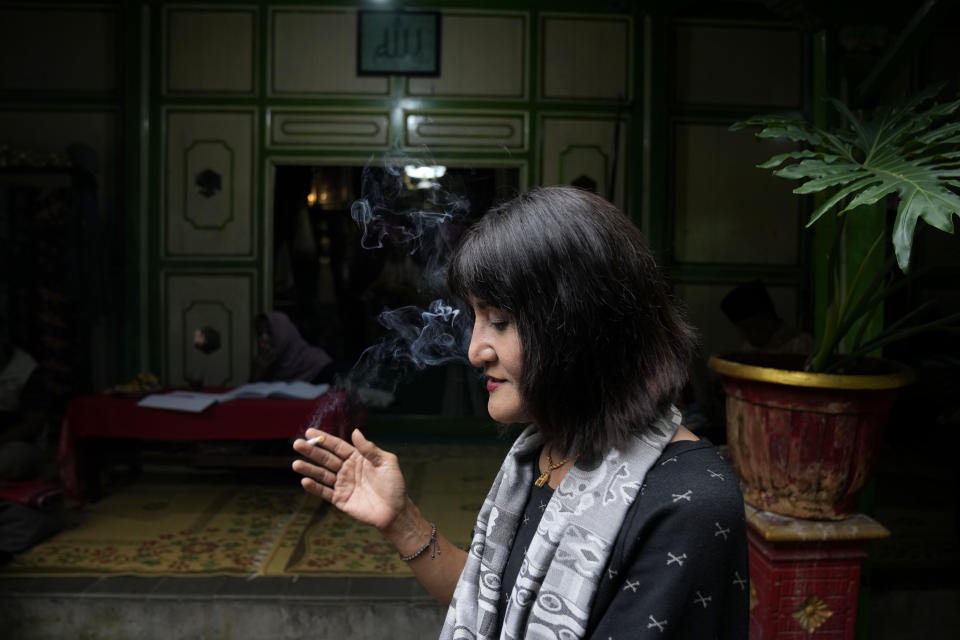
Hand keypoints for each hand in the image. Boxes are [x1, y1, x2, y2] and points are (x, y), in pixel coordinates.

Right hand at [292, 428, 407, 530]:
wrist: (395, 511)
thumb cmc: (394, 485)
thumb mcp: (386, 462)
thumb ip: (370, 449)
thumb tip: (356, 432)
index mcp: (358, 458)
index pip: (337, 446)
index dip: (324, 439)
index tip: (309, 431)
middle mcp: (347, 470)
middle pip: (326, 458)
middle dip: (312, 451)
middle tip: (297, 444)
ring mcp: (343, 484)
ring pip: (322, 474)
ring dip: (309, 469)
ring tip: (295, 464)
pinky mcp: (340, 500)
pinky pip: (325, 492)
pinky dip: (314, 487)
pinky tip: (305, 481)